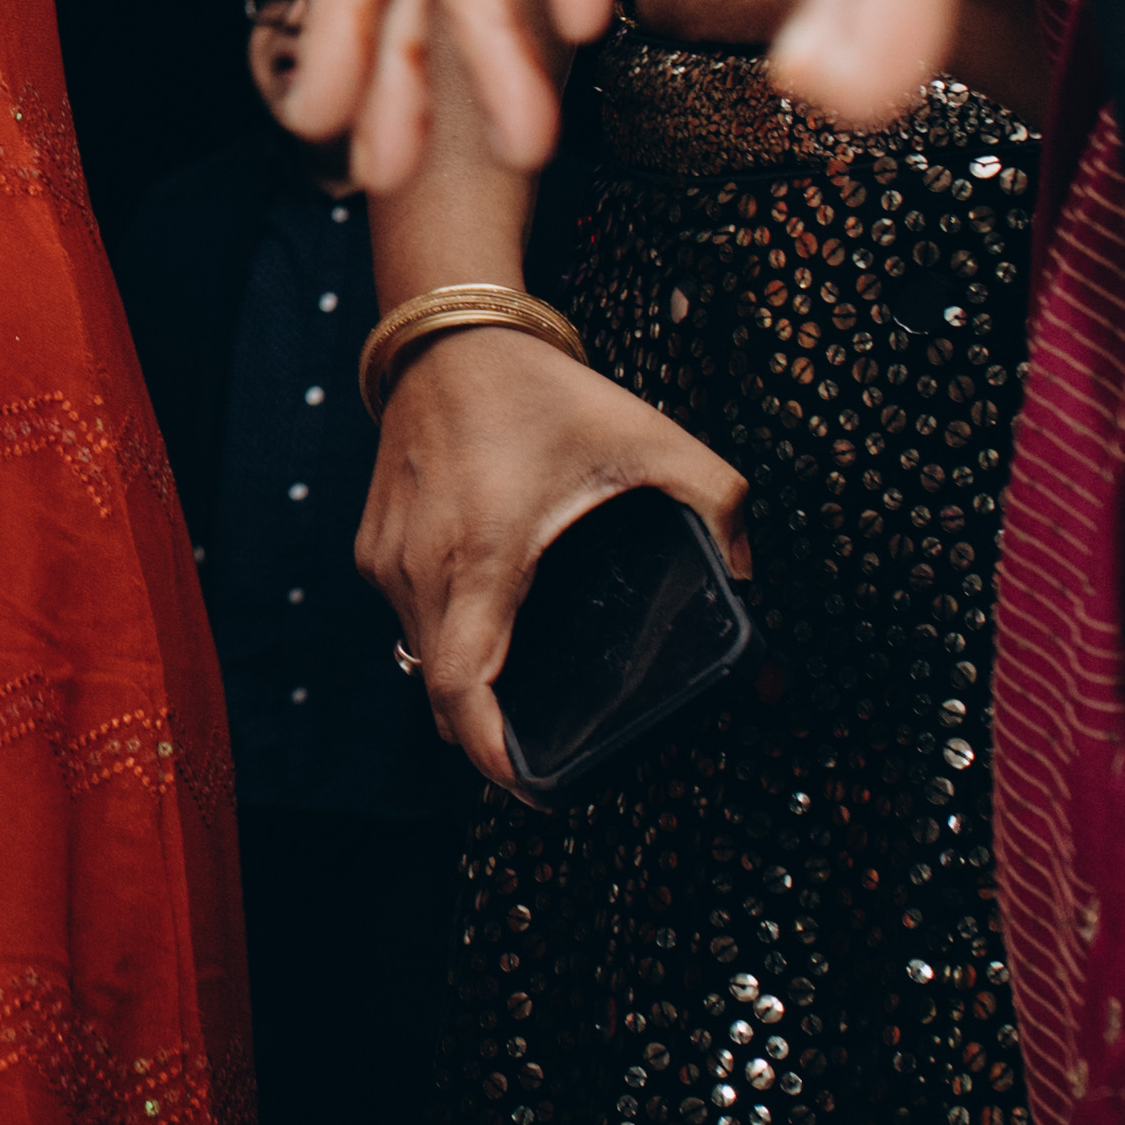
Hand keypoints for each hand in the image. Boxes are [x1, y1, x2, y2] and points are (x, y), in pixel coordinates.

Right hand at [357, 327, 753, 793]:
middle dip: (496, 731)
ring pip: (423, 660)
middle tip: (556, 745)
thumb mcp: (648, 436)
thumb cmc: (541, 390)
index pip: (464, 691)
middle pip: (446, 691)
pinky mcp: (373, 548)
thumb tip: (751, 573)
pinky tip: (493, 614)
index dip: (494, 756)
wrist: (446, 335)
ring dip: (470, 680)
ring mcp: (386, 561)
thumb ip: (718, 502)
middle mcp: (419, 569)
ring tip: (525, 681)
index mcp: (483, 556)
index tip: (534, 788)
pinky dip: (448, 635)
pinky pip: (409, 621)